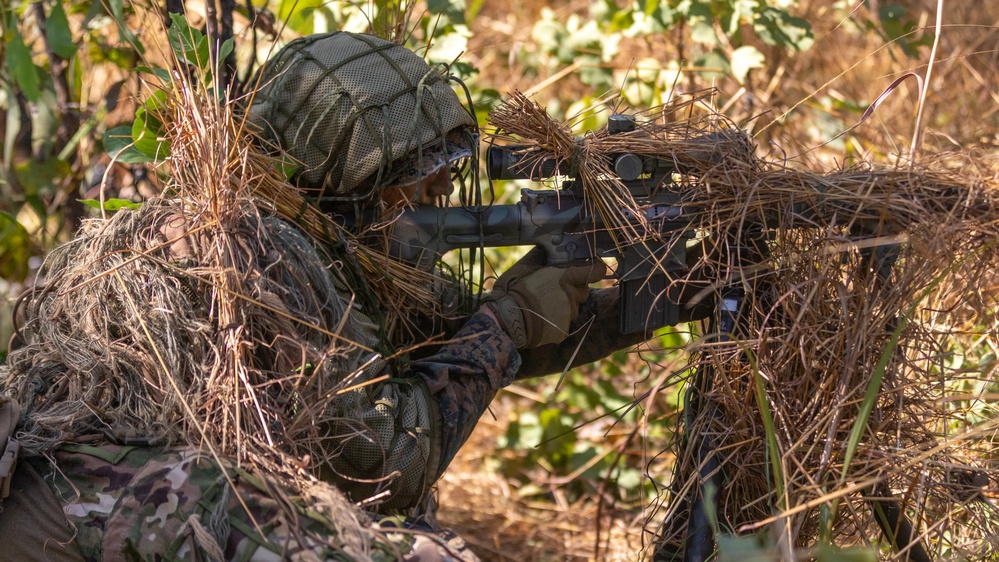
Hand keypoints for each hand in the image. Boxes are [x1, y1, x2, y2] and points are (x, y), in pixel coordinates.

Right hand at [486, 249, 605, 347]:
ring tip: (543, 305)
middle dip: (574, 289)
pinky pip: (564, 322)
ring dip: (563, 305)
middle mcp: (572, 296)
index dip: (596, 269)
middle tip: (554, 289)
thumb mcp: (525, 266)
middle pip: (583, 291)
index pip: (596, 271)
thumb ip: (542, 257)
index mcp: (566, 278)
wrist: (507, 319)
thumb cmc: (514, 290)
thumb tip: (548, 247)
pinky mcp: (563, 330)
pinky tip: (541, 317)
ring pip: (573, 308)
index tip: (594, 269)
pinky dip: (555, 320)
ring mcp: (568, 315)